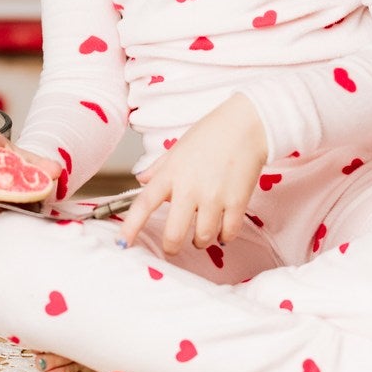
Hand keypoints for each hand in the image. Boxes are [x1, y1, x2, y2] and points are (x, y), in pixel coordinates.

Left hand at [119, 95, 267, 251]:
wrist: (247, 125)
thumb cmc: (212, 133)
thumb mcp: (178, 148)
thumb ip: (159, 167)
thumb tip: (142, 179)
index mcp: (171, 173)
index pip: (144, 204)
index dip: (131, 226)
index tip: (124, 242)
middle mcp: (190, 188)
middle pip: (174, 234)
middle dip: (171, 246)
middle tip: (173, 245)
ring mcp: (214, 197)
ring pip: (202, 238)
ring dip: (200, 241)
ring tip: (201, 233)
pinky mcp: (237, 202)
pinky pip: (228, 233)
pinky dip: (223, 236)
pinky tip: (222, 228)